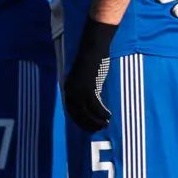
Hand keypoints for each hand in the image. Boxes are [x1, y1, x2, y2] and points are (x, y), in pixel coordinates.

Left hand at [62, 19, 115, 135]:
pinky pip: (96, 105)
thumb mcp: (83, 78)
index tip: (88, 127)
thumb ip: (83, 89)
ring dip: (97, 120)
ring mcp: (79, 90)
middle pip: (78, 114)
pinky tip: (109, 115)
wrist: (92, 49)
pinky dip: (102, 112)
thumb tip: (88, 103)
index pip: (71, 111)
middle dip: (89, 124)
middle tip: (99, 129)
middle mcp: (71, 92)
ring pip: (87, 112)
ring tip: (106, 124)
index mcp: (68, 89)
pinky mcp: (89, 87)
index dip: (80, 121)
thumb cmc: (90, 62)